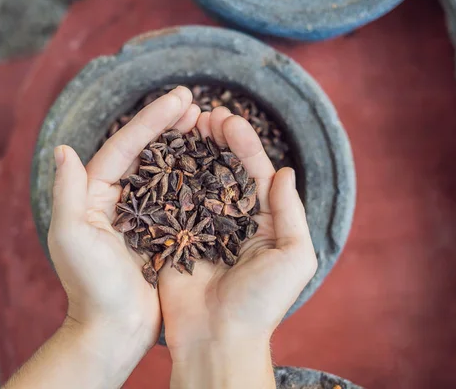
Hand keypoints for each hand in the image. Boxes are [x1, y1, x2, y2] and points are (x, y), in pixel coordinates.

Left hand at [47, 86, 199, 385]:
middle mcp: (116, 198)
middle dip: (168, 123)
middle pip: (145, 150)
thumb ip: (68, 192)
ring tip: (205, 122)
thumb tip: (63, 148)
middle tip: (195, 102)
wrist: (114, 328)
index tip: (181, 98)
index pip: (125, 146)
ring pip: (164, 169)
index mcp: (94, 194)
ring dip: (182, 143)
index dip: (152, 119)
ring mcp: (141, 213)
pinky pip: (177, 195)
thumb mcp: (72, 238)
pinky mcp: (161, 231)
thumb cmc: (91, 286)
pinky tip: (210, 162)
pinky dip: (192, 174)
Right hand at [159, 107, 317, 387]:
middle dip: (216, 141)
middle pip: (224, 171)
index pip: (255, 173)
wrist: (218, 340)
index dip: (244, 145)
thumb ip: (291, 213)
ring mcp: (202, 229)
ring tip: (183, 125)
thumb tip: (285, 172)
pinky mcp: (175, 239)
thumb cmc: (261, 304)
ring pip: (197, 181)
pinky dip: (168, 180)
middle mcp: (232, 222)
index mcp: (263, 223)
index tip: (228, 119)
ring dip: (192, 153)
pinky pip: (172, 205)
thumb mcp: (293, 258)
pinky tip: (161, 156)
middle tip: (204, 115)